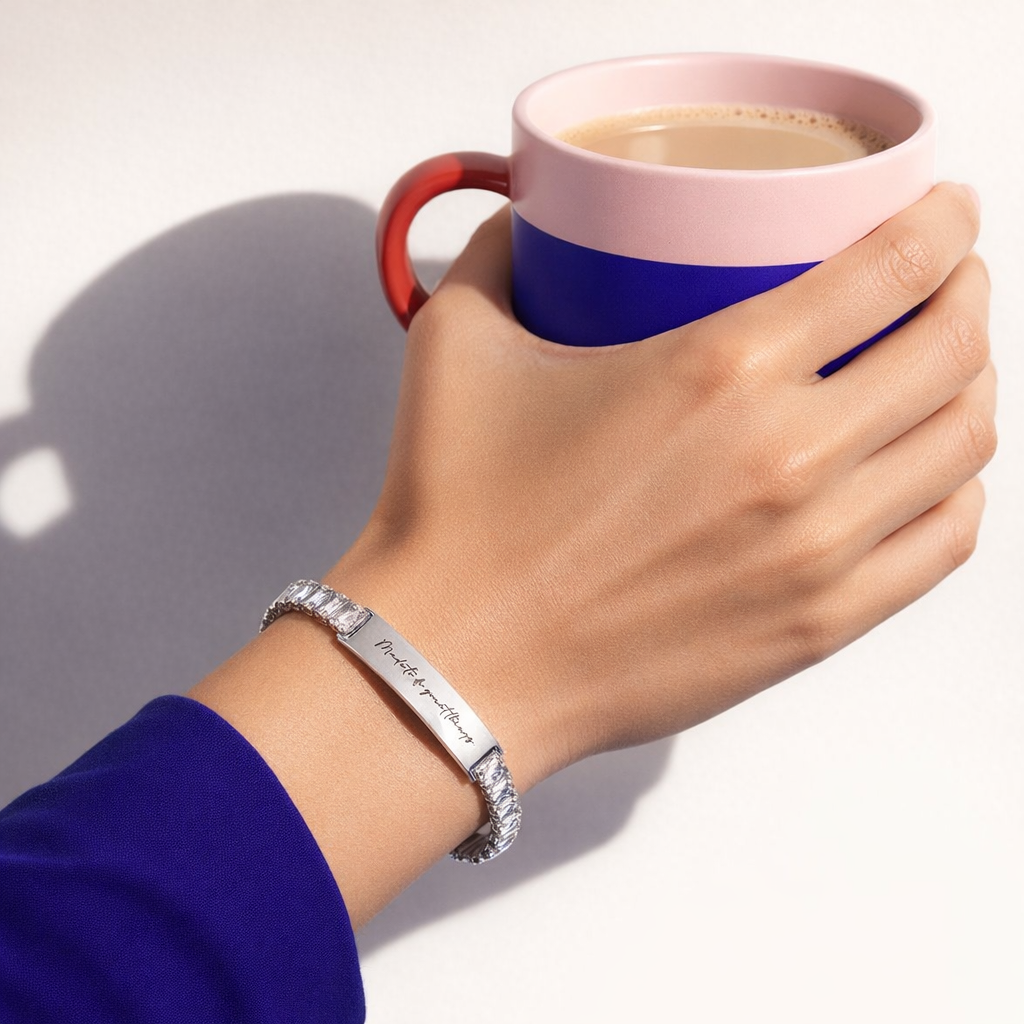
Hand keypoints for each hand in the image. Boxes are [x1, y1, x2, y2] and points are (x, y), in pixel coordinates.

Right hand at [331, 182, 993, 793]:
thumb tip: (523, 228)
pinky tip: (931, 475)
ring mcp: (815, 550)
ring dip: (972, 389)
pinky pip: (944, 544)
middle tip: (945, 284)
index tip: (946, 213)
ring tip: (942, 372)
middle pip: (954, 350)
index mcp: (719, 370)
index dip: (945, 223)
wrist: (453, 661)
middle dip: (969, 297)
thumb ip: (497, 259)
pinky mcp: (816, 626)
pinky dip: (958, 492)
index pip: (896, 267)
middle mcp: (791, 456)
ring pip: (964, 446)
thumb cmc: (456, 517)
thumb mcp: (458, 348)